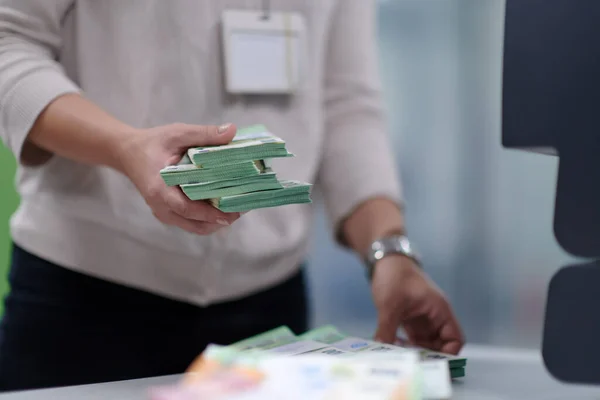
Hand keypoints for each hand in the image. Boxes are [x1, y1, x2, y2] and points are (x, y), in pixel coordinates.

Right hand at [117, 123, 240, 234]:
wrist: (128, 153)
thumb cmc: (153, 143)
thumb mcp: (177, 133)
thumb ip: (204, 133)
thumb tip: (232, 131)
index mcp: (160, 189)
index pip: (187, 208)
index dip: (211, 214)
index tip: (234, 213)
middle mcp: (161, 207)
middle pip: (195, 223)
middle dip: (220, 220)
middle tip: (242, 209)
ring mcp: (164, 213)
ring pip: (195, 227)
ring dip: (216, 222)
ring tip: (236, 209)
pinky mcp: (168, 213)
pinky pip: (190, 222)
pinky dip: (207, 219)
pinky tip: (222, 207)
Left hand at [371, 255, 463, 354]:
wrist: (385, 260)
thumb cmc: (395, 276)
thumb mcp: (390, 304)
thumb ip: (387, 328)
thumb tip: (382, 350)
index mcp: (440, 310)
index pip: (455, 338)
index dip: (448, 353)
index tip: (431, 364)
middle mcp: (435, 316)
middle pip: (440, 345)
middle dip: (428, 356)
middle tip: (411, 366)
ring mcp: (423, 318)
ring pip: (426, 343)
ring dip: (415, 352)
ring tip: (399, 360)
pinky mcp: (411, 318)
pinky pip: (413, 338)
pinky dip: (406, 345)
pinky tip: (393, 350)